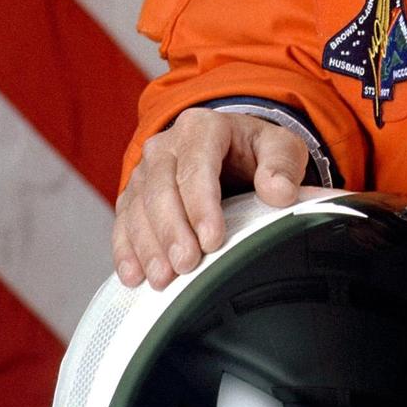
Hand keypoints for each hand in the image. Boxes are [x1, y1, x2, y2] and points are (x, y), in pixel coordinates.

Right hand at [113, 108, 310, 289]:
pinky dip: (126, 250)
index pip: (196, 166)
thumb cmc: (255, 151)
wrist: (233, 149)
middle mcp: (166, 145)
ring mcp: (146, 170)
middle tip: (185, 265)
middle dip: (172, 231)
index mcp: (202, 127)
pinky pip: (123, 222)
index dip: (201, 205)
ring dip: (147, 246)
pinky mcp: (134, 195)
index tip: (212, 239)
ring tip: (162, 279)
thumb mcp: (281, 148)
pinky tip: (133, 275)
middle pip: (161, 189)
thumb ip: (282, 166)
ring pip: (137, 208)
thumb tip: (279, 192)